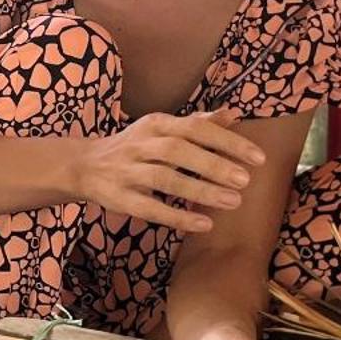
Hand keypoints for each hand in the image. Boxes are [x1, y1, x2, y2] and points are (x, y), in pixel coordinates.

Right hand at [77, 109, 265, 234]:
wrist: (83, 165)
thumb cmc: (134, 147)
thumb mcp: (161, 129)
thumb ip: (197, 124)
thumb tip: (233, 115)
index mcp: (154, 124)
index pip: (194, 128)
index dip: (226, 142)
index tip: (257, 157)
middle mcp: (139, 145)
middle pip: (178, 151)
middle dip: (213, 165)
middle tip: (245, 180)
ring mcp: (127, 172)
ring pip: (164, 179)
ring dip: (200, 191)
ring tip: (233, 201)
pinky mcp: (119, 198)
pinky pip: (149, 208)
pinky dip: (177, 217)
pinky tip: (204, 224)